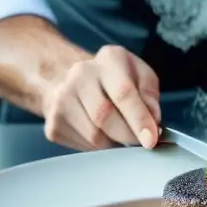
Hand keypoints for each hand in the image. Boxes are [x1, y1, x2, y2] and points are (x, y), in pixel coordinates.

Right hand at [41, 45, 160, 151]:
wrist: (73, 80)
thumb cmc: (114, 79)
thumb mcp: (140, 75)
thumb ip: (149, 94)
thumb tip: (152, 119)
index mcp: (109, 59)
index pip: (123, 92)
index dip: (139, 119)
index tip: (150, 139)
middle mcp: (80, 74)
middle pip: (104, 116)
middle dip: (128, 135)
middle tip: (141, 142)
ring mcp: (61, 99)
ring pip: (94, 136)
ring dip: (114, 143)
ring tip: (121, 134)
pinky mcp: (53, 124)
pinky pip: (83, 146)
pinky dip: (99, 148)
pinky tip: (102, 134)